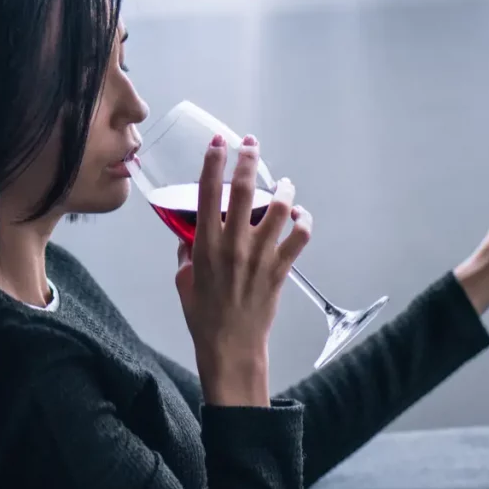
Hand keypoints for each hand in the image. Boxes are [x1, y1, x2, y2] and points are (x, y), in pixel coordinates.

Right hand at [174, 134, 312, 406]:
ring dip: (283, 190)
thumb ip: (187, 255)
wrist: (231, 346)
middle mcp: (234, 244)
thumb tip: (189, 238)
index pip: (208, 192)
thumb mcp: (183, 281)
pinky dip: (304, 222)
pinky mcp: (280, 268)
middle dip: (248, 160)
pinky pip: (300, 237)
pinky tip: (300, 217)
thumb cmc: (204, 317)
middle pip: (243, 190)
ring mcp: (260, 255)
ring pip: (278, 208)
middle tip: (251, 145)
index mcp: (205, 245)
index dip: (214, 162)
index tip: (219, 143)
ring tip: (284, 183)